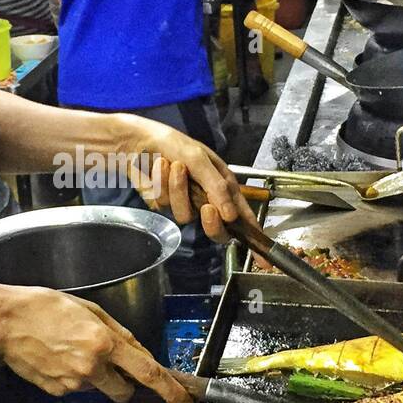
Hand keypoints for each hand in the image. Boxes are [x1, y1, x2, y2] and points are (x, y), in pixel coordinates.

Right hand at [0, 285, 192, 402]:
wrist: (4, 324)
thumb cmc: (43, 307)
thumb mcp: (89, 309)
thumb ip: (119, 333)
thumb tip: (139, 353)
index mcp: (104, 342)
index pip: (148, 372)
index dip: (169, 389)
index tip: (183, 400)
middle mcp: (92, 367)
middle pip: (125, 391)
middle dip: (125, 383)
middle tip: (109, 363)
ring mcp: (73, 383)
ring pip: (99, 388)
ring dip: (95, 375)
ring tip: (71, 350)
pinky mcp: (57, 391)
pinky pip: (76, 388)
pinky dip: (74, 377)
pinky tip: (57, 358)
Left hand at [120, 117, 257, 242]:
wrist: (138, 140)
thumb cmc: (174, 144)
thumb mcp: (200, 159)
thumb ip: (216, 188)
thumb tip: (230, 216)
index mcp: (223, 186)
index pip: (244, 218)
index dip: (254, 239)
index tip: (265, 261)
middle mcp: (207, 198)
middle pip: (217, 230)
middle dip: (211, 222)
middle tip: (207, 209)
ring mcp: (185, 203)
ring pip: (186, 216)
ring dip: (178, 189)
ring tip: (174, 166)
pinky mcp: (164, 204)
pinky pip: (166, 206)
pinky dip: (161, 185)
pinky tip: (159, 168)